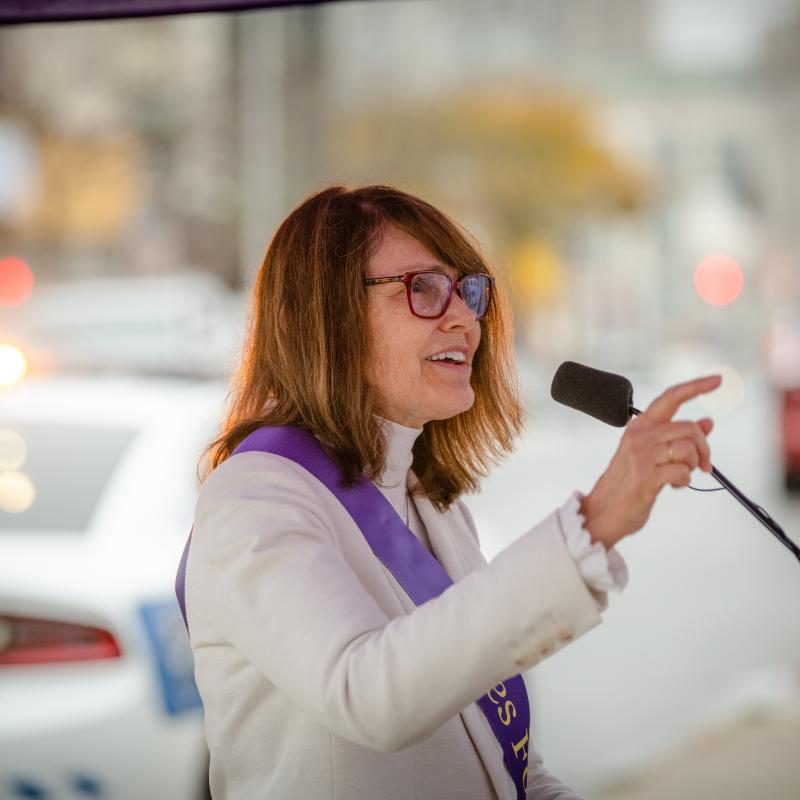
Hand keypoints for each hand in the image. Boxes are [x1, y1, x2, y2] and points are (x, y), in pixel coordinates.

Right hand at [579, 374, 721, 549]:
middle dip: (704, 448)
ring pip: (688, 449)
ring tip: (680, 476)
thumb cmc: (628, 483)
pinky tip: (674, 486)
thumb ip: (677, 438)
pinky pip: (683, 472)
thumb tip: (708, 422)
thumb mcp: (651, 455)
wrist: (602, 512)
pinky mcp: (646, 477)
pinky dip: (685, 481)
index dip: (696, 387)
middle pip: (689, 428)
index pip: (670, 398)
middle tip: (704, 465)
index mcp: (639, 426)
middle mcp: (639, 435)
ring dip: (693, 466)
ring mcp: (641, 456)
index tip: (717, 379)